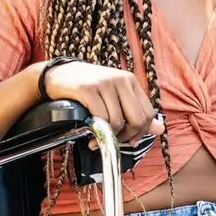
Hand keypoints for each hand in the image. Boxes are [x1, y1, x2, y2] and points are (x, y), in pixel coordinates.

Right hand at [42, 60, 165, 144]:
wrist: (55, 75)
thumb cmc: (86, 88)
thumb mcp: (114, 96)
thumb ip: (136, 111)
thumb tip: (160, 129)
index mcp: (130, 81)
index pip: (148, 113)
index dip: (140, 132)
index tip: (128, 140)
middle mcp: (120, 79)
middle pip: (138, 119)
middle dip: (127, 136)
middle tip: (113, 140)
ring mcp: (104, 83)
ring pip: (118, 122)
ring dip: (108, 136)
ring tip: (97, 138)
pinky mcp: (88, 89)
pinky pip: (101, 118)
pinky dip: (97, 133)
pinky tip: (90, 135)